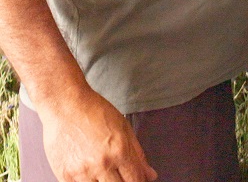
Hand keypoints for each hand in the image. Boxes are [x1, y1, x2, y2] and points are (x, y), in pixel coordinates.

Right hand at [40, 87, 157, 181]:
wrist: (65, 105)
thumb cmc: (94, 111)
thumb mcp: (123, 126)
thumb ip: (138, 154)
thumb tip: (150, 175)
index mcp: (119, 150)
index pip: (136, 180)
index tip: (138, 180)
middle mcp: (102, 164)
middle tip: (120, 174)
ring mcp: (82, 172)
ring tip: (103, 172)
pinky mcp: (65, 176)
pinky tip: (89, 174)